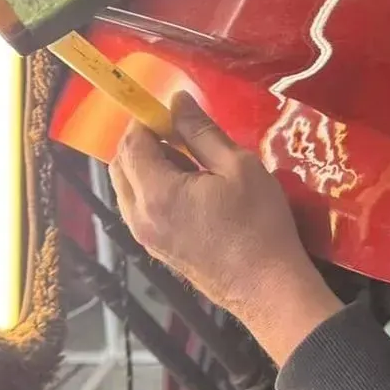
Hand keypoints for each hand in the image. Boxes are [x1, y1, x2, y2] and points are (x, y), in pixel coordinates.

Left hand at [110, 93, 342, 364]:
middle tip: (181, 133)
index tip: (173, 111)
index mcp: (156, 193)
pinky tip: (190, 189)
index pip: (131, 142)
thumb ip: (201, 131)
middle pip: (121, 164)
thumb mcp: (238, 166)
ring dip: (148, 165)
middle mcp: (139, 216)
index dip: (147, 119)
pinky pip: (139, 207)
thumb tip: (176, 100)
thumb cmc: (259, 224)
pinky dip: (153, 188)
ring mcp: (145, 236)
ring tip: (190, 162)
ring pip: (128, 187)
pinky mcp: (156, 248)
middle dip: (143, 141)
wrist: (268, 288)